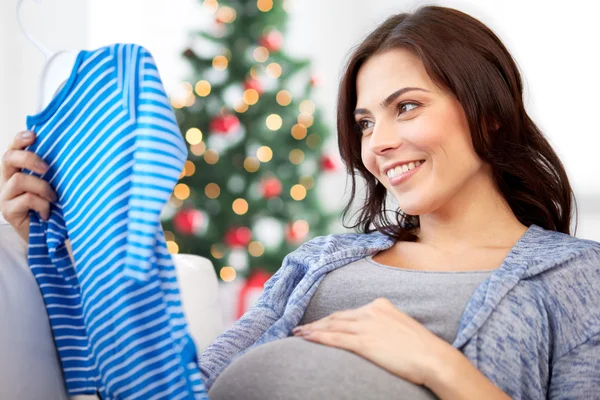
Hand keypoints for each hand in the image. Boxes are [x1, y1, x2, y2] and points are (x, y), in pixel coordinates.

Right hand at [0, 131, 56, 241]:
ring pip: (19, 180)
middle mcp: (7, 180)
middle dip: (29, 159)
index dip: (19, 139)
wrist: (50, 236)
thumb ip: (52, 170)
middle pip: (8, 158)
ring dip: (42, 188)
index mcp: (18, 170)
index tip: (34, 135)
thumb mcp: (54, 184)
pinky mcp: (8, 211)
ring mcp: (5, 196)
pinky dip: (42, 205)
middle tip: (48, 169)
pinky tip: (48, 213)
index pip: (12, 149)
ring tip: (53, 199)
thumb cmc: (55, 207)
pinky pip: (26, 199)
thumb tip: (71, 150)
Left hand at [292, 297, 454, 386]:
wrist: (433, 358)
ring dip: (312, 329)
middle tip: (301, 328)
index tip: (319, 323)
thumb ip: (384, 326)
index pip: (349, 313)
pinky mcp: (364, 342)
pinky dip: (317, 337)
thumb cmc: (422, 349)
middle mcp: (371, 311)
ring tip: (298, 334)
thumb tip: (374, 335)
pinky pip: (334, 338)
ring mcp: (367, 326)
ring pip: (332, 326)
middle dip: (317, 323)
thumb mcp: (401, 328)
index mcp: (381, 305)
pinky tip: (306, 338)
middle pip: (337, 317)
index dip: (331, 319)